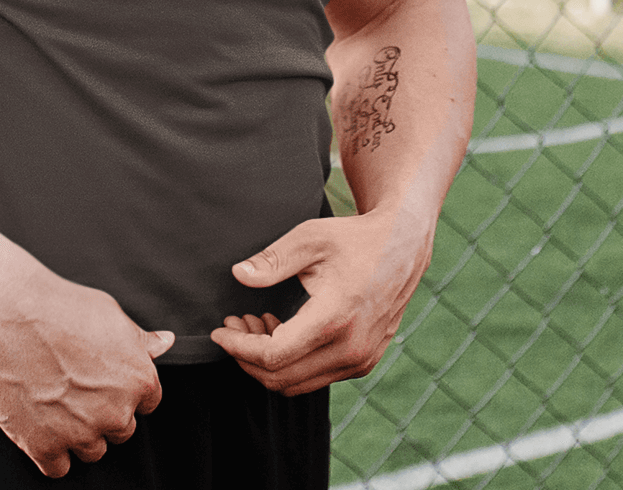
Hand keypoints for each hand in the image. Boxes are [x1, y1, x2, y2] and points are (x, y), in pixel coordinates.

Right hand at [0, 275, 174, 477]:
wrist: (11, 317)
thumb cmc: (61, 309)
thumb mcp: (111, 314)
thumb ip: (139, 339)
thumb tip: (163, 342)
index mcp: (138, 380)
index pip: (147, 401)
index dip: (127, 389)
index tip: (108, 379)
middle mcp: (115, 412)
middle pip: (121, 429)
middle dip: (105, 411)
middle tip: (80, 387)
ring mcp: (80, 434)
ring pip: (92, 450)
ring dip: (80, 433)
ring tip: (59, 402)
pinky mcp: (45, 447)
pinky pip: (58, 468)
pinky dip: (52, 451)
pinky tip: (44, 425)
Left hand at [209, 208, 432, 395]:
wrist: (401, 247)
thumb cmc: (354, 239)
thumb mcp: (310, 238)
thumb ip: (272, 260)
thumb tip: (238, 275)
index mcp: (335, 318)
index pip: (274, 355)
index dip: (239, 348)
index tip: (220, 330)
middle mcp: (351, 348)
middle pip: (281, 377)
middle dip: (246, 356)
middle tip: (233, 325)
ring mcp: (361, 360)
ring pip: (298, 383)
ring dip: (267, 362)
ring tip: (254, 323)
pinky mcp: (365, 362)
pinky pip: (317, 377)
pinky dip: (291, 362)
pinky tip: (281, 329)